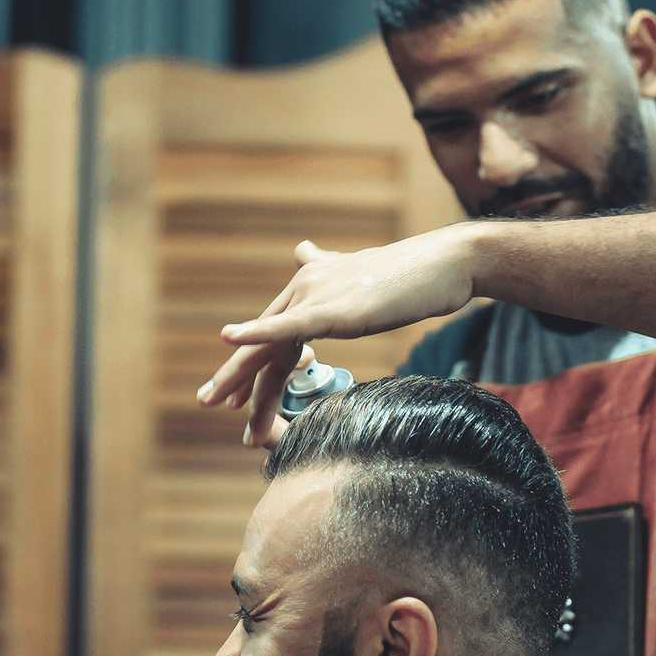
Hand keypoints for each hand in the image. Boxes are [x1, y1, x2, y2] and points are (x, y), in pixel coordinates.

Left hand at [196, 225, 474, 444]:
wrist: (445, 264)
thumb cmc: (414, 276)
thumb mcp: (360, 274)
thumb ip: (326, 268)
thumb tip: (301, 249)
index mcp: (310, 282)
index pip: (271, 329)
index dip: (250, 360)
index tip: (233, 391)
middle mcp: (305, 285)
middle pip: (262, 339)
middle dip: (235, 375)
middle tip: (209, 401)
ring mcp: (317, 294)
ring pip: (270, 345)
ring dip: (244, 379)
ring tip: (221, 406)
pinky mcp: (333, 307)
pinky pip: (287, 324)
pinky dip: (256, 331)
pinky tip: (231, 338)